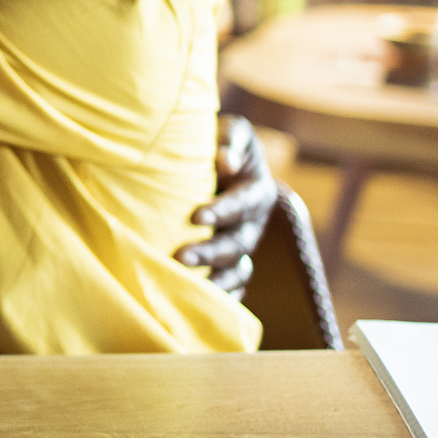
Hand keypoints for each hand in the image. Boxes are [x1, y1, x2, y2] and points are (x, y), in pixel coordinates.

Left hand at [177, 113, 278, 295]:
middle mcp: (253, 224)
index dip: (222, 210)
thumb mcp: (232, 131)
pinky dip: (221, 299)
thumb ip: (230, 140)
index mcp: (257, 192)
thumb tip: (224, 160)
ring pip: (237, 271)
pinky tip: (198, 306)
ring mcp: (244, 246)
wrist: (224, 164)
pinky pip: (233, 287)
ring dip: (214, 281)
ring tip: (185, 284)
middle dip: (210, 252)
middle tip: (181, 257)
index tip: (196, 215)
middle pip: (237, 244)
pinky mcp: (233, 262)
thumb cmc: (223, 144)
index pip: (242, 204)